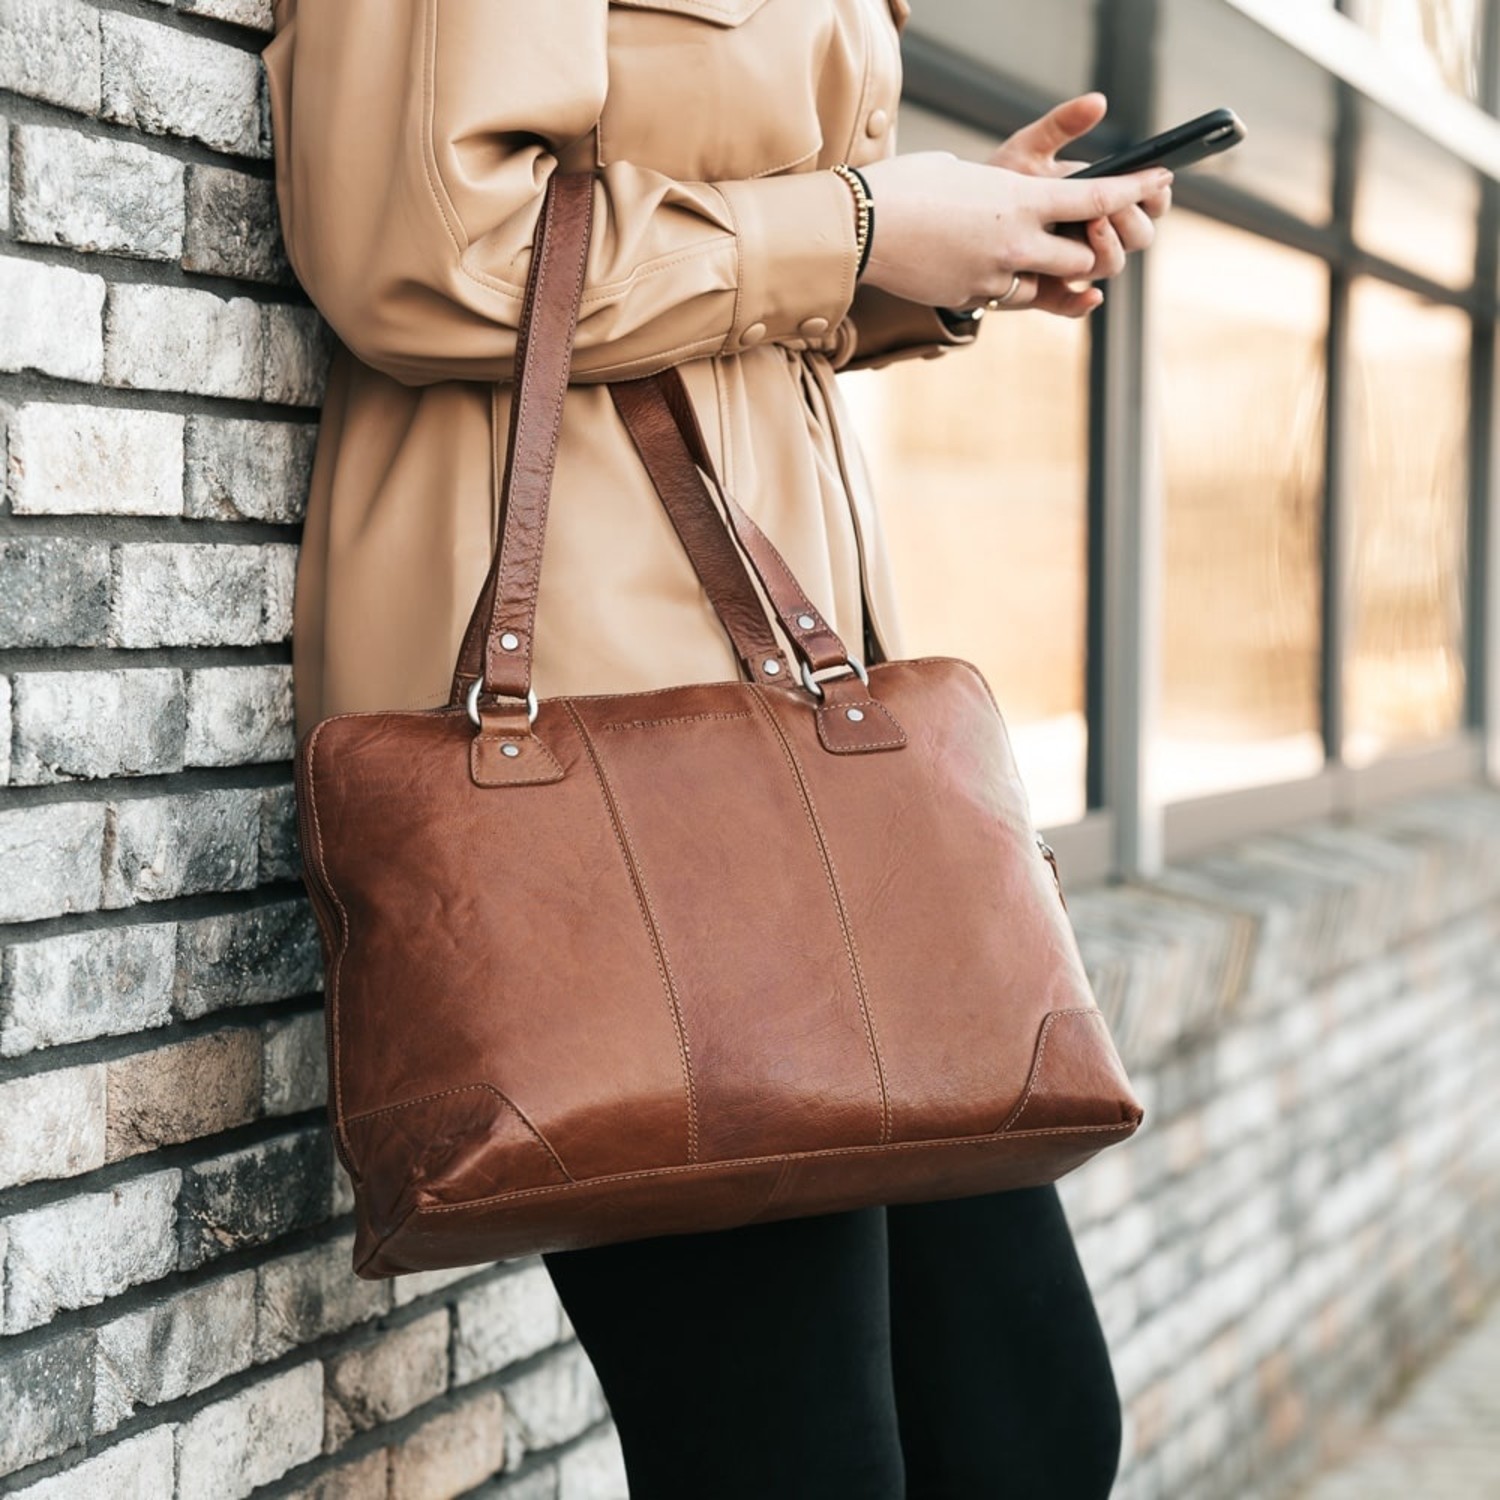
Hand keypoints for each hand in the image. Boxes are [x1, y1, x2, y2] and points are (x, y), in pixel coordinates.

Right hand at [857, 148, 1170, 315]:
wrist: (863, 227)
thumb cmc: (909, 187)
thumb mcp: (966, 173)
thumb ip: (1005, 190)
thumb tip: (1015, 201)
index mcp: (1023, 197)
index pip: (1098, 196)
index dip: (1134, 191)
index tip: (1160, 182)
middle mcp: (1019, 241)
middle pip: (1085, 256)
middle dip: (1088, 250)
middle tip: (1079, 237)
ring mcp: (998, 275)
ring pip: (1046, 284)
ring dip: (1045, 272)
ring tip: (1017, 252)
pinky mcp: (973, 299)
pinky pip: (1005, 298)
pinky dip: (1003, 286)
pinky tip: (978, 268)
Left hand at [984, 92, 1173, 316]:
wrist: (956, 225)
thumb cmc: (997, 184)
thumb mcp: (1026, 151)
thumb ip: (1059, 126)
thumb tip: (1099, 100)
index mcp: (1098, 199)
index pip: (1147, 201)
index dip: (1156, 194)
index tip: (1154, 180)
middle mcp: (1093, 234)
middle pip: (1139, 237)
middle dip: (1131, 221)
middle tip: (1110, 204)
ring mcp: (1072, 264)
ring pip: (1111, 267)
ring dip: (1109, 250)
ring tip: (1091, 225)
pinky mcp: (1047, 291)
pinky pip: (1073, 305)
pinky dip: (1083, 302)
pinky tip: (1090, 296)